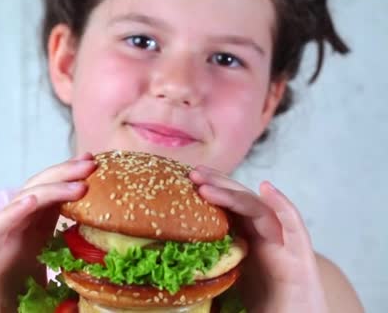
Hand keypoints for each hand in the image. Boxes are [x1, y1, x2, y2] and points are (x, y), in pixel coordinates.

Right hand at [0, 153, 96, 312]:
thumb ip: (67, 281)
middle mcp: (15, 230)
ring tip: (78, 182)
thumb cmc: (2, 305)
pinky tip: (33, 201)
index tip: (96, 168)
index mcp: (31, 235)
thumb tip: (97, 290)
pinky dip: (15, 210)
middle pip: (41, 191)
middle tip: (91, 162)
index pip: (54, 199)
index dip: (73, 180)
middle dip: (66, 173)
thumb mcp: (45, 288)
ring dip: (51, 188)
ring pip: (23, 201)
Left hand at [189, 166, 326, 312]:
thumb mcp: (227, 285)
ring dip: (234, 194)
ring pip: (259, 209)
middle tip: (192, 173)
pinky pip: (294, 226)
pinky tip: (267, 189)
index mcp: (248, 243)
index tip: (184, 180)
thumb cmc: (264, 309)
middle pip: (241, 202)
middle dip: (218, 184)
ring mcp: (284, 245)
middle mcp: (266, 238)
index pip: (228, 208)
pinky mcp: (302, 258)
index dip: (209, 191)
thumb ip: (209, 270)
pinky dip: (282, 205)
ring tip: (207, 185)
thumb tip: (170, 271)